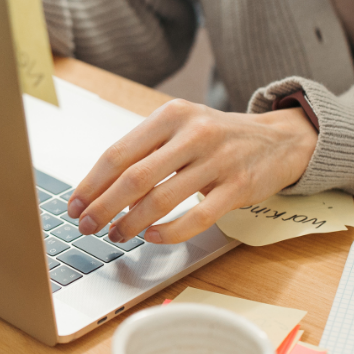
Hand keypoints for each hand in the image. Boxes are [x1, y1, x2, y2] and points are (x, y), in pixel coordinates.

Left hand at [66, 99, 318, 245]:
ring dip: (132, 223)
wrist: (278, 139)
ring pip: (161, 199)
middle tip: (87, 226)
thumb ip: (146, 153)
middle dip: (104, 207)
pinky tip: (153, 237)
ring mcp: (218, 160)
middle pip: (134, 178)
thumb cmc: (218, 137)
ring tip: (117, 235)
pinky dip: (170, 232)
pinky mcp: (238, 186)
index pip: (119, 153)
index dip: (92, 184)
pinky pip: (197, 217)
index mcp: (171, 116)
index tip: (75, 205)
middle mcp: (193, 133)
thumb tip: (103, 192)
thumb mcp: (181, 128)